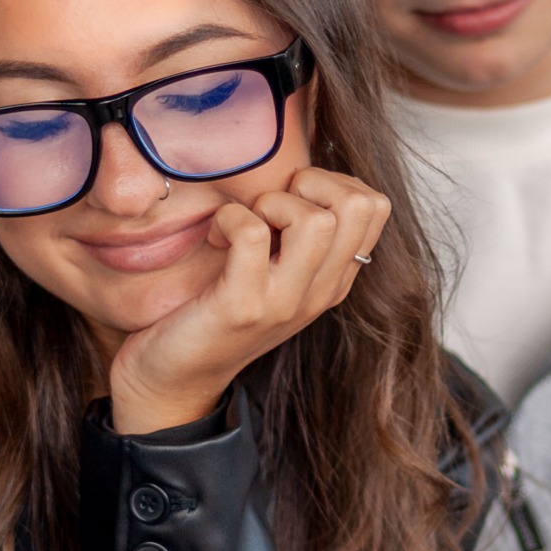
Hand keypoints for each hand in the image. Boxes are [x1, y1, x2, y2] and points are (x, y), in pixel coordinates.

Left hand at [109, 168, 389, 433]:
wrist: (176, 378)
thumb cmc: (218, 312)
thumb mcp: (275, 273)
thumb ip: (298, 235)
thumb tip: (300, 172)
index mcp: (335, 279)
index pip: (375, 206)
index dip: (332, 181)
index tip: (291, 200)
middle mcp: (322, 292)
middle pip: (359, 206)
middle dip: (310, 184)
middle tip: (270, 208)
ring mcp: (286, 302)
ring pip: (316, 220)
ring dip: (272, 204)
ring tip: (246, 223)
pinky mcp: (244, 306)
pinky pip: (252, 233)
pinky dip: (229, 219)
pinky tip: (215, 237)